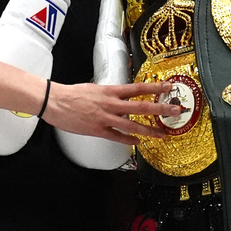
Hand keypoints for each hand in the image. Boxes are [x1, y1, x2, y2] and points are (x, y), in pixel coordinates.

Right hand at [44, 81, 178, 144]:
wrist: (55, 101)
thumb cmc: (72, 94)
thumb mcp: (95, 88)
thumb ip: (110, 93)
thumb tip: (121, 96)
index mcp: (110, 91)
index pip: (138, 88)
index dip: (155, 87)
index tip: (168, 87)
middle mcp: (111, 103)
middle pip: (141, 106)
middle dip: (160, 109)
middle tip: (175, 110)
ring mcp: (105, 118)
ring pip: (132, 125)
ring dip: (149, 130)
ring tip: (161, 134)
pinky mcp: (97, 130)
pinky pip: (117, 137)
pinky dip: (128, 141)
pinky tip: (137, 143)